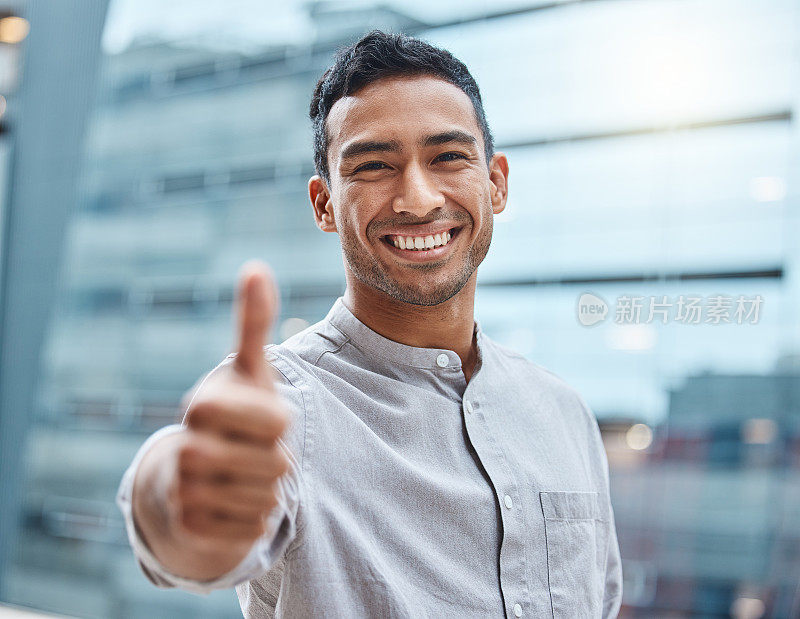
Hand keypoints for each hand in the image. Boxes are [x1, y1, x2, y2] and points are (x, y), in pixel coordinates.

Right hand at [169, 261, 291, 556]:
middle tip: (248, 450)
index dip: (279, 423)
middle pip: (279, 465)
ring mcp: (185, 492)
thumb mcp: (247, 369)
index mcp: (203, 405)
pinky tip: (231, 502)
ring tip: (240, 474)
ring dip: (266, 488)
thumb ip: (253, 322)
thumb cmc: (230, 414)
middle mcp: (188, 448)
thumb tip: (256, 267)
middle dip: (275, 459)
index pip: (281, 423)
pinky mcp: (191, 528)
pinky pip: (257, 527)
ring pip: (270, 499)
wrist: (185, 473)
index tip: (256, 418)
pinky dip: (255, 517)